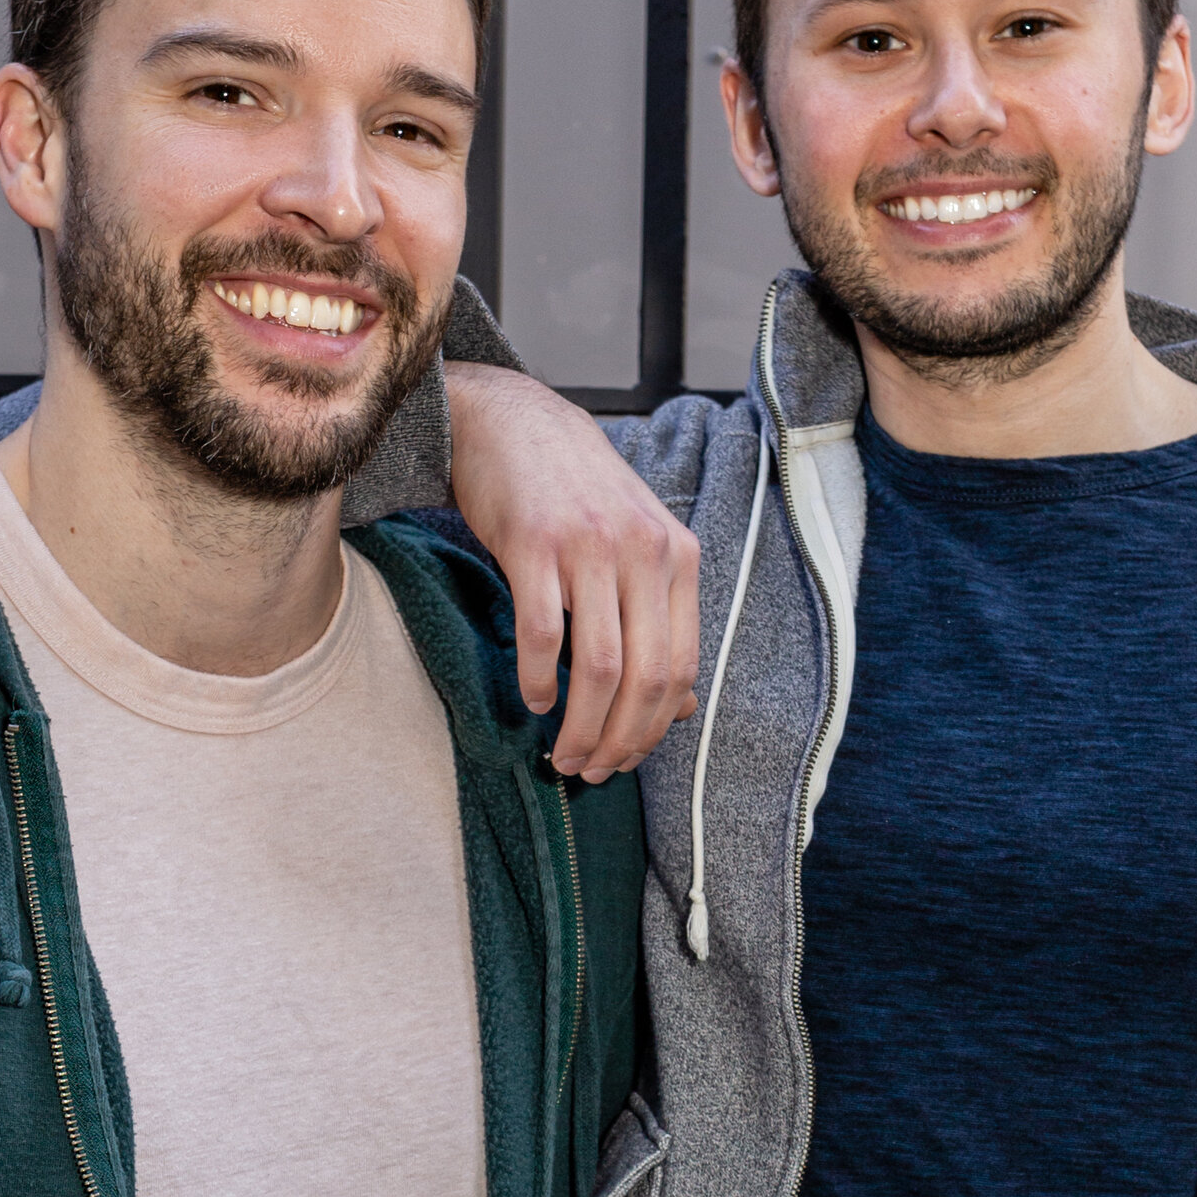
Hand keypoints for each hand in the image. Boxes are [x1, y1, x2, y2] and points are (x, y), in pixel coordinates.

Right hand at [445, 364, 699, 780]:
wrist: (515, 424)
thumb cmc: (576, 496)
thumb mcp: (636, 549)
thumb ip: (661, 622)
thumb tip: (682, 707)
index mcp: (678, 557)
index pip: (680, 668)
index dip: (654, 729)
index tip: (627, 760)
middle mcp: (642, 551)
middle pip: (644, 678)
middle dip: (620, 741)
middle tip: (591, 771)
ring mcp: (589, 546)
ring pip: (597, 667)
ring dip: (580, 726)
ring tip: (563, 754)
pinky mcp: (534, 544)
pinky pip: (541, 633)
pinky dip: (537, 680)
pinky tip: (534, 701)